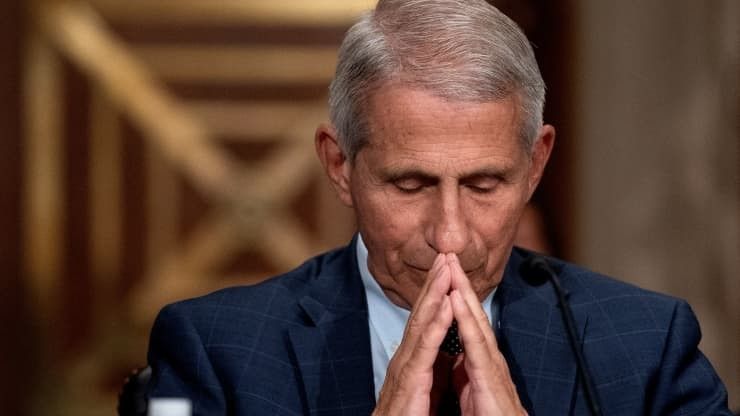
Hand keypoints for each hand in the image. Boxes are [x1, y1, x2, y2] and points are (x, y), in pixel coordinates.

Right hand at [373, 253, 454, 415]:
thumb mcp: (423, 390)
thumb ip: (433, 369)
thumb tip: (445, 354)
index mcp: (412, 360)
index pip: (425, 319)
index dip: (435, 293)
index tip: (446, 269)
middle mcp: (405, 358)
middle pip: (421, 313)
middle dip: (434, 282)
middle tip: (446, 255)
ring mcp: (405, 367)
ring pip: (422, 323)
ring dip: (435, 293)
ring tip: (446, 268)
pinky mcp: (410, 381)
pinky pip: (425, 348)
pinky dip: (437, 323)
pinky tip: (446, 303)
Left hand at [446, 253, 526, 414]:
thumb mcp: (471, 391)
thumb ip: (463, 372)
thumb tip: (454, 359)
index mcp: (480, 361)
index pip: (466, 321)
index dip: (455, 297)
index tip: (444, 273)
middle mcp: (488, 357)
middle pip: (472, 313)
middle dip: (460, 283)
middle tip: (448, 254)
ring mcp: (491, 365)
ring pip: (475, 320)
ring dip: (462, 291)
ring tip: (451, 265)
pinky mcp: (489, 377)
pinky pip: (475, 343)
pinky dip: (465, 318)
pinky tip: (455, 298)